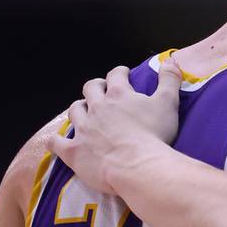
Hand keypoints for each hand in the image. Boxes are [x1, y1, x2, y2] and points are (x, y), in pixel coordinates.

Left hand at [46, 61, 183, 194]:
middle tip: (102, 90)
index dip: (120, 73)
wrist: (137, 166)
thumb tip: (170, 61)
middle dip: (96, 87)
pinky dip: (55, 141)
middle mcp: (97, 107)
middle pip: (90, 89)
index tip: (124, 73)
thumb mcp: (168, 103)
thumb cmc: (155, 135)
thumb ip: (169, 80)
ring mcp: (83, 128)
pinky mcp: (74, 150)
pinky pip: (57, 142)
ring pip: (74, 111)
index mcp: (119, 95)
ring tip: (84, 111)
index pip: (116, 75)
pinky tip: (55, 141)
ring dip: (79, 109)